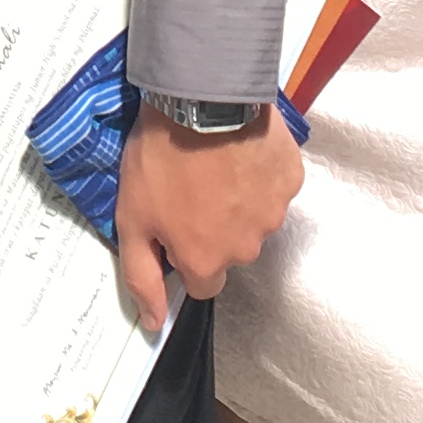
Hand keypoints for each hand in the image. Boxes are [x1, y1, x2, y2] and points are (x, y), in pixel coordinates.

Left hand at [110, 111, 304, 330]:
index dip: (183, 254)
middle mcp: (247, 246)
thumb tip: (153, 322)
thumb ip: (142, 276)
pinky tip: (237, 151)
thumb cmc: (162, 157)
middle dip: (211, 227)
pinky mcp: (290, 178)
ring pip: (253, 219)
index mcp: (208, 261)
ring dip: (236, 201)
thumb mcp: (132, 219)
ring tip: (212, 165)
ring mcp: (273, 212)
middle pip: (228, 250)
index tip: (173, 224)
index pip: (200, 282)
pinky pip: (273, 187)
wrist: (201, 99)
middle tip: (189, 187)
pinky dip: (258, 175)